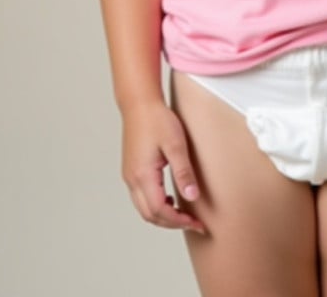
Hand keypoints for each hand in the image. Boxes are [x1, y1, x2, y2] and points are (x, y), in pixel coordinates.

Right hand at [120, 98, 204, 231]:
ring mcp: (129, 175)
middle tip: (194, 223)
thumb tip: (191, 197)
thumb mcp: (176, 144)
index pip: (159, 211)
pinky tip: (171, 198)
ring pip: (144, 208)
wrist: (139, 103)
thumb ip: (183, 172)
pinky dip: (156, 205)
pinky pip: (142, 197)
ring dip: (163, 216)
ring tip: (184, 213)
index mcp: (142, 175)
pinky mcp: (131, 170)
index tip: (196, 223)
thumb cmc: (157, 119)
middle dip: (172, 223)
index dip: (178, 221)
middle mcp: (132, 179)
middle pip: (150, 215)